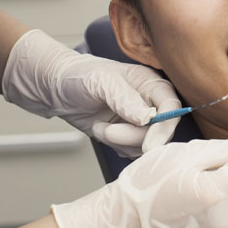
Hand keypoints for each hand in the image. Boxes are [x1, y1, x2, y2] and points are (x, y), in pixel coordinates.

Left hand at [2, 29, 179, 156]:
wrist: (55, 88)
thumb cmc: (77, 75)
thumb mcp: (100, 81)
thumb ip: (125, 98)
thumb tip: (148, 118)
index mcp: (150, 82)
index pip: (171, 106)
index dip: (165, 126)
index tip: (149, 143)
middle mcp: (149, 101)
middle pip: (161, 131)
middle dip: (134, 137)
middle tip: (109, 132)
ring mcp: (139, 120)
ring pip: (146, 144)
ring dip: (120, 142)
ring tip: (100, 127)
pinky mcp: (127, 135)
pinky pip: (132, 151)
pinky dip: (116, 147)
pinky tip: (101, 131)